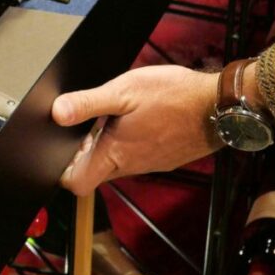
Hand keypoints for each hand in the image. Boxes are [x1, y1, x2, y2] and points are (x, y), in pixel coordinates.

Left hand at [51, 65, 223, 195]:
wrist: (218, 105)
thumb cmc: (173, 97)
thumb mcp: (123, 91)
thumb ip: (87, 103)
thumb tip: (57, 112)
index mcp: (115, 154)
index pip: (77, 183)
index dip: (64, 169)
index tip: (63, 148)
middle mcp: (131, 165)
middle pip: (96, 171)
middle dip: (86, 152)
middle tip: (90, 123)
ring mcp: (149, 164)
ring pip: (117, 163)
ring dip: (109, 144)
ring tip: (114, 117)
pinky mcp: (164, 157)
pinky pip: (138, 156)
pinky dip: (130, 142)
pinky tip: (137, 119)